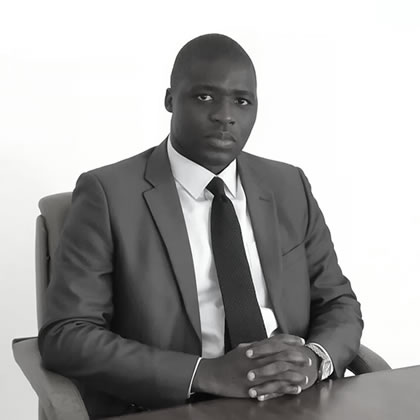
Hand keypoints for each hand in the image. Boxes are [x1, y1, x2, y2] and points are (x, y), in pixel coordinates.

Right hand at [192, 334, 310, 398]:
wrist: (213, 375)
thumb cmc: (227, 362)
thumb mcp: (241, 349)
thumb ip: (255, 346)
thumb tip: (267, 343)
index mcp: (254, 349)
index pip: (275, 341)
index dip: (290, 340)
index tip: (301, 341)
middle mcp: (256, 360)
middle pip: (280, 356)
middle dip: (296, 357)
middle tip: (307, 360)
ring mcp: (255, 374)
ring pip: (279, 372)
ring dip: (295, 374)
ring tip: (305, 376)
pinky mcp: (253, 388)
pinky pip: (273, 388)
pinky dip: (286, 388)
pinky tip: (296, 389)